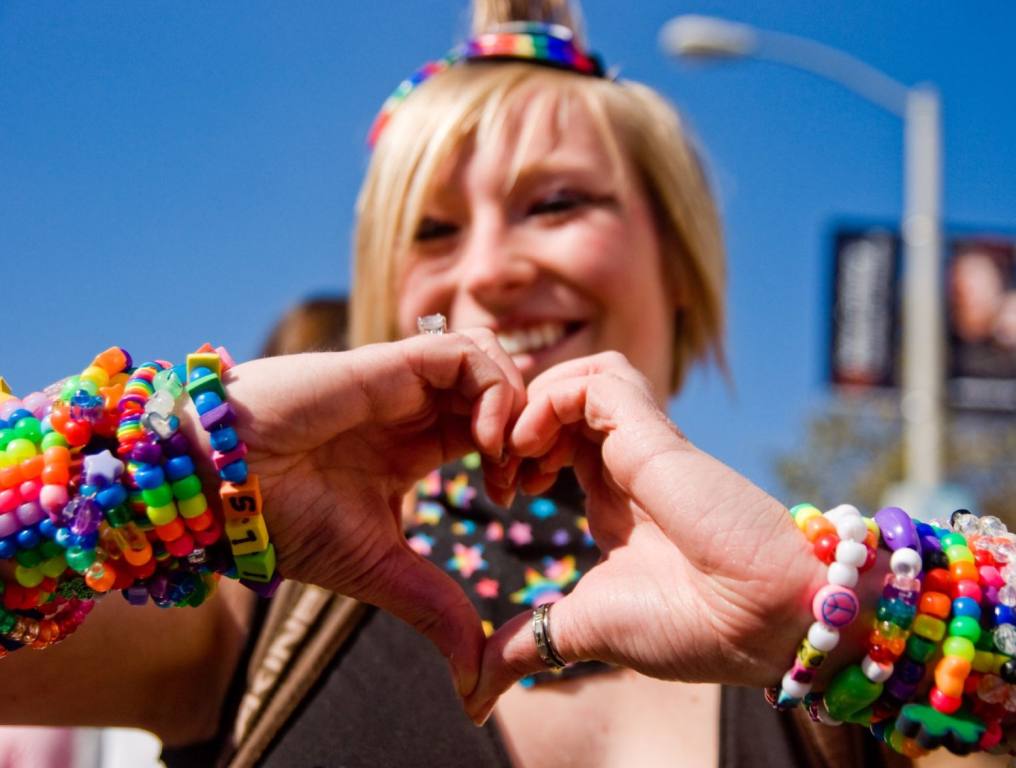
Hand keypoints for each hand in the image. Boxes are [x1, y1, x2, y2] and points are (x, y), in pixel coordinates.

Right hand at [210, 329, 524, 695]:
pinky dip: (493, 390)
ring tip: (504, 460)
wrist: (218, 490)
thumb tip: (476, 686)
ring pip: (488, 360)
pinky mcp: (387, 363)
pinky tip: (484, 442)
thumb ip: (434, 608)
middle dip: (529, 429)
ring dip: (516, 405)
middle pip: (499, 389)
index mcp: (413, 446)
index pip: (491, 428)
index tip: (517, 498)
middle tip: (528, 477)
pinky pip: (463, 352)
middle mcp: (412, 408)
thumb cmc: (283, 521)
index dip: (519, 456)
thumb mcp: (380, 569)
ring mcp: (401, 382)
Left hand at [464, 352, 823, 721]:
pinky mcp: (655, 432)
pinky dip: (552, 399)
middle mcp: (626, 463)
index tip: (498, 496)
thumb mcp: (582, 628)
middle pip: (562, 400)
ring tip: (512, 453)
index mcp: (612, 497)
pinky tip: (531, 447)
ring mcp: (642, 444)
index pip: (555, 440)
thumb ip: (526, 643)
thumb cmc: (687, 628)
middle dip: (513, 424)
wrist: (759, 626)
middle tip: (496, 470)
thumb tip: (474, 695)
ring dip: (532, 403)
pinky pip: (598, 381)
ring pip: (581, 377)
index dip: (514, 453)